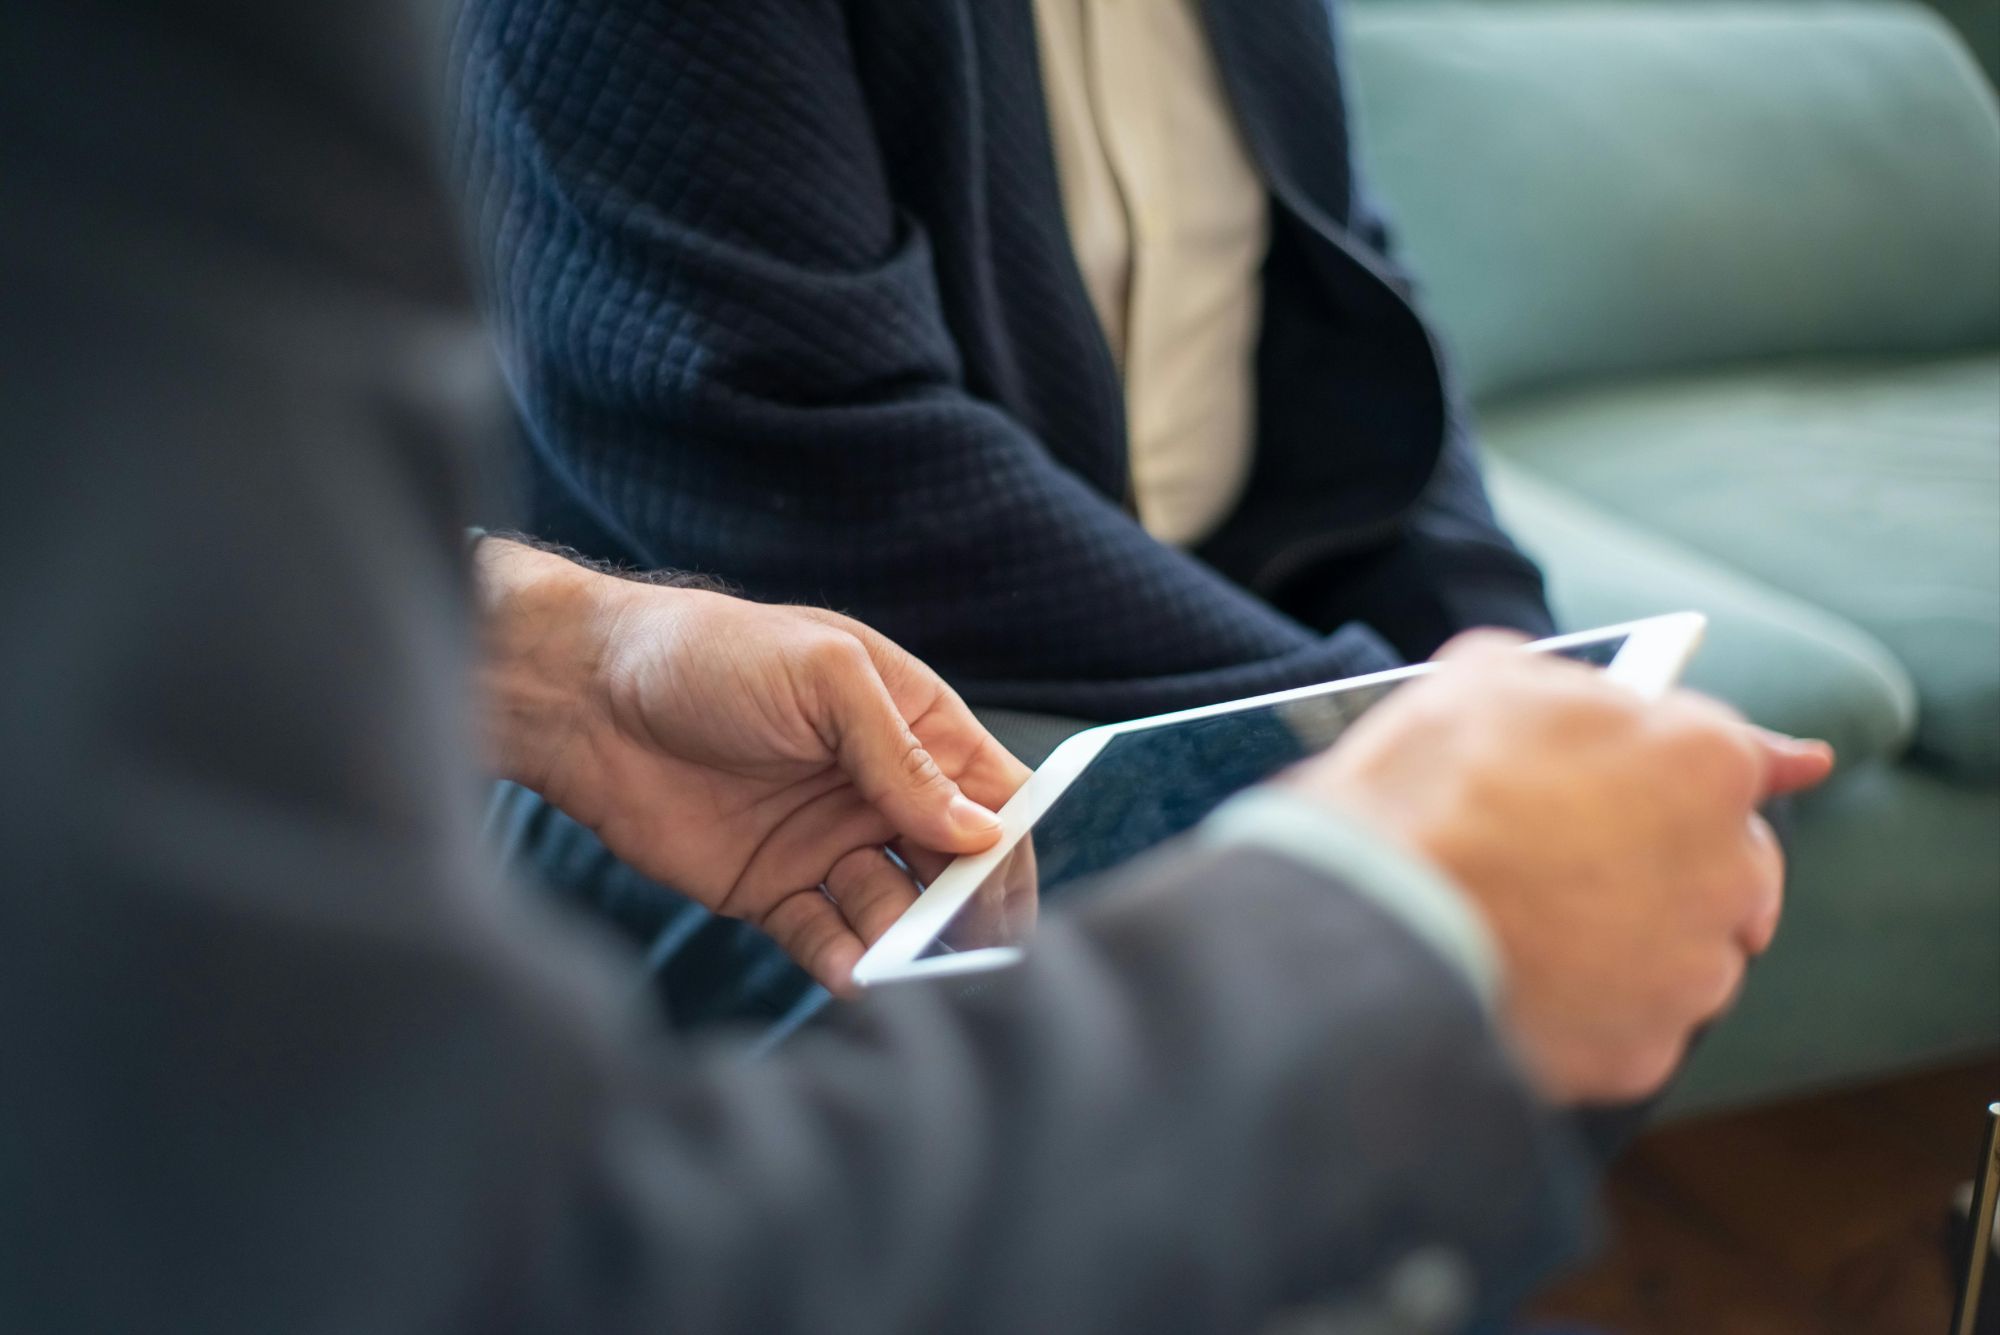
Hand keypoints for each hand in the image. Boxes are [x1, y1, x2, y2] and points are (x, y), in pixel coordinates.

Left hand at [477, 539, 1028, 992]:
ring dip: (904, 941)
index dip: (1008, 844)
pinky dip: (846, 961)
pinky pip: (826, 938)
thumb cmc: (708, 655)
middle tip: (967, 949)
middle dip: (966, 910)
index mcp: (910, 724)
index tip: (1005, 889)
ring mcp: (827, 844)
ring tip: (897, 961)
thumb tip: (980, 832)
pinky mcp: (772, 891)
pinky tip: (853, 972)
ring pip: (895, 912)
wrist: (583, 696)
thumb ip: (900, 754)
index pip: (993, 795)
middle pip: (955, 868)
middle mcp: (879, 791)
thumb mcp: (823, 677)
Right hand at [1287, 632, 1834, 1104]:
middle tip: (1591, 858)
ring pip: (1686, 954)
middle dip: (1680, 858)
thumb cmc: (1425, 789)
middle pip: (1734, 865)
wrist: (1373, 918)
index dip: (1760, 757)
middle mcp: (1724, 868)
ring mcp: (1690, 970)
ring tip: (1533, 928)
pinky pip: (1634, 1028)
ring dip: (1636, 941)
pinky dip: (1593, 1012)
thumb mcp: (1483, 679)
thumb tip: (1575, 699)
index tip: (1801, 765)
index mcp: (1699, 761)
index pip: (1751, 754)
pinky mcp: (1644, 1050)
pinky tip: (1525, 984)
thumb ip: (1562, 686)